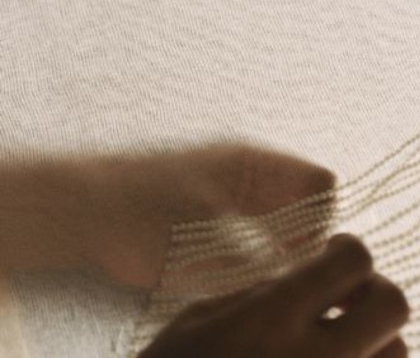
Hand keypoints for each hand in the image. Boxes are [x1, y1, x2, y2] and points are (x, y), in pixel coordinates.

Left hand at [81, 140, 336, 288]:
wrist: (84, 207)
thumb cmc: (143, 216)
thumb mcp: (207, 242)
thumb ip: (260, 256)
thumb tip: (300, 269)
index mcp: (252, 162)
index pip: (319, 180)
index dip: (321, 219)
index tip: (303, 255)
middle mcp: (249, 168)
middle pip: (304, 195)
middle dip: (305, 233)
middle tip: (288, 270)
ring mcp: (232, 184)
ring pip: (282, 211)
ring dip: (284, 241)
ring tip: (267, 271)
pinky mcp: (216, 202)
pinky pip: (258, 221)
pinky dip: (263, 243)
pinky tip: (245, 266)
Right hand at [138, 233, 409, 357]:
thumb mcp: (203, 317)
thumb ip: (265, 292)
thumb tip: (309, 276)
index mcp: (275, 317)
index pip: (353, 260)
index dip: (348, 248)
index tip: (333, 251)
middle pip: (394, 305)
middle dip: (375, 290)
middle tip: (345, 296)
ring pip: (400, 354)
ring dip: (377, 340)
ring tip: (339, 341)